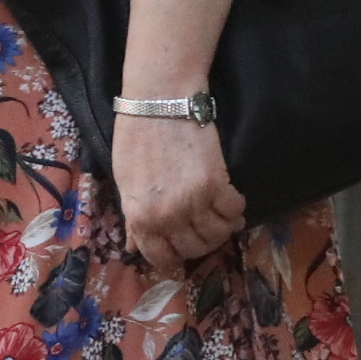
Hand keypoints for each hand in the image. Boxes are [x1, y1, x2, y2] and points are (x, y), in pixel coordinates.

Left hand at [111, 114, 246, 272]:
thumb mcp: (125, 181)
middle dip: (201, 241)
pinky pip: (235, 212)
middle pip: (195, 249)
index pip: (161, 257)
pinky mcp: (217, 185)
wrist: (158, 102)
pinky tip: (230, 197)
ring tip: (220, 212)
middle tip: (203, 224)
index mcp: (140, 217)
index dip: (174, 256)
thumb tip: (135, 244)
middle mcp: (167, 217)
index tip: (182, 246)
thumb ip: (133, 216)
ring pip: (219, 234)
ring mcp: (193, 202)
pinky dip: (236, 209)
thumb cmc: (135, 138)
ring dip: (222, 227)